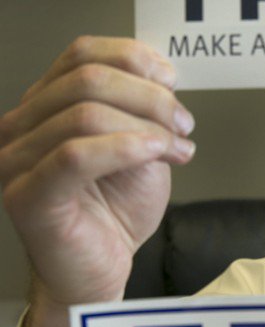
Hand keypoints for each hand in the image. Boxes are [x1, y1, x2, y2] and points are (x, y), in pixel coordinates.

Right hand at [0, 36, 195, 326]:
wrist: (101, 271)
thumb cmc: (115, 212)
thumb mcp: (139, 147)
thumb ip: (142, 110)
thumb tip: (162, 73)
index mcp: (46, 106)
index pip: (82, 54)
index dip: (135, 59)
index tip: (173, 82)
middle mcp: (22, 126)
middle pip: (87, 79)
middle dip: (150, 97)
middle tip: (183, 123)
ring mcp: (18, 160)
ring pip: (86, 114)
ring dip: (147, 126)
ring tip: (178, 147)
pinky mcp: (28, 196)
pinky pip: (76, 155)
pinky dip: (127, 147)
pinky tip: (158, 153)